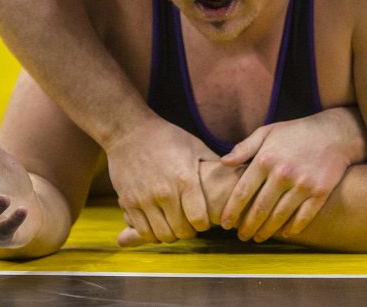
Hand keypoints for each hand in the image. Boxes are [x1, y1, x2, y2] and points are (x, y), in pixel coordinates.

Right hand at [106, 117, 217, 244]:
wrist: (129, 132)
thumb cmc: (167, 138)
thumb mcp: (196, 146)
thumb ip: (214, 165)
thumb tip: (238, 173)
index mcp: (185, 179)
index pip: (199, 219)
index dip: (205, 224)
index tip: (205, 220)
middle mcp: (164, 192)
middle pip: (181, 231)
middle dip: (189, 231)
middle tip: (190, 225)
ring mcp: (144, 199)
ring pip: (161, 234)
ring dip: (171, 234)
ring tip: (174, 225)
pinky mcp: (128, 202)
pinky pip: (142, 231)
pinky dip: (152, 233)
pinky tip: (158, 224)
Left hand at [218, 109, 364, 241]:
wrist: (335, 132)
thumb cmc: (296, 132)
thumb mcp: (267, 132)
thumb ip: (244, 148)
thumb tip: (223, 162)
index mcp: (266, 159)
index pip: (243, 192)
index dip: (232, 211)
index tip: (225, 223)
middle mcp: (283, 173)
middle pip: (260, 209)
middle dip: (247, 226)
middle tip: (241, 236)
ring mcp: (303, 184)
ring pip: (279, 216)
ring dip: (266, 231)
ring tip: (258, 238)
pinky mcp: (320, 192)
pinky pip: (304, 217)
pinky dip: (292, 228)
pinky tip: (284, 233)